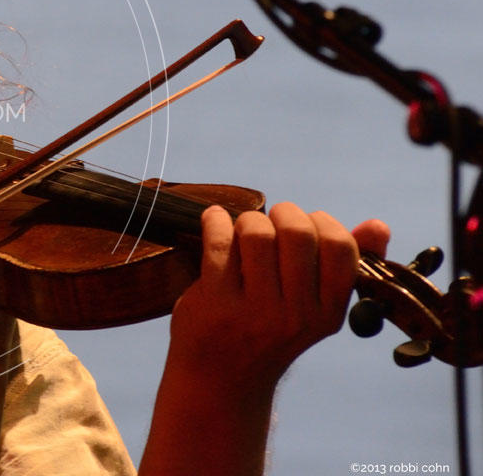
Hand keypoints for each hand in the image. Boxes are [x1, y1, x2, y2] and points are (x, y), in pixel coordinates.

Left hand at [167, 201, 389, 390]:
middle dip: (282, 213)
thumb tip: (379, 225)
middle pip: (297, 233)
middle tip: (270, 220)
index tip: (306, 222)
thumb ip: (344, 264)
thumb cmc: (269, 331)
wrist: (222, 380)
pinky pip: (219, 244)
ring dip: (247, 220)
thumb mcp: (313, 308)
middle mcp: (296, 315)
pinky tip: (214, 220)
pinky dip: (215, 222)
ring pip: (257, 234)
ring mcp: (256, 311)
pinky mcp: (217, 304)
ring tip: (241, 229)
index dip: (323, 223)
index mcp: (328, 314)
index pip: (340, 249)